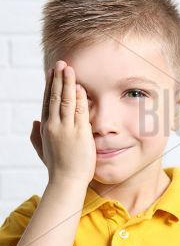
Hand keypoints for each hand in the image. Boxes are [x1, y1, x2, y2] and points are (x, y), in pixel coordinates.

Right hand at [30, 60, 95, 185]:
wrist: (66, 181)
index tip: (51, 72)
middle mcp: (54, 126)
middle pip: (54, 97)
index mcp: (46, 128)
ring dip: (67, 83)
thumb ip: (36, 135)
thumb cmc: (57, 167)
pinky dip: (78, 98)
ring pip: (65, 101)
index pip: (47, 102)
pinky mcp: (80, 133)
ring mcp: (66, 129)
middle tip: (60, 63)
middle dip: (58, 79)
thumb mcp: (42, 150)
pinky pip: (79, 112)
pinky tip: (79, 87)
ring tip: (69, 68)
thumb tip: (34, 122)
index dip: (49, 86)